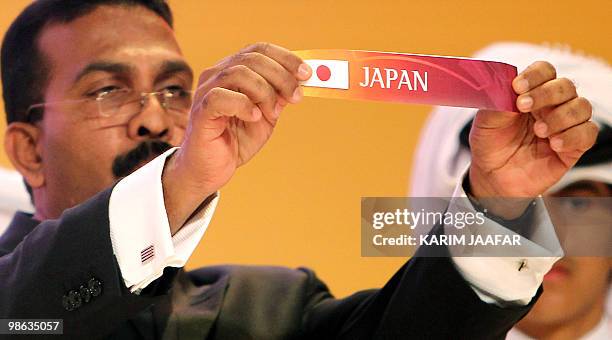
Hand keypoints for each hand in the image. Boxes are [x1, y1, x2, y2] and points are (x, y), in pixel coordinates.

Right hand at [163, 43, 311, 231]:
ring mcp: (206, 91)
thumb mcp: (266, 116)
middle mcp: (217, 75)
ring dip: (264, 93)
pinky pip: (220, 97)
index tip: (306, 74)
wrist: (212, 169)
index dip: (285, 59)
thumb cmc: (236, 140)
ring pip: (238, 73)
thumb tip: (298, 83)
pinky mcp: (200, 111)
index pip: (259, 50)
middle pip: (252, 59)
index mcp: (233, 71)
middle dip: (281, 77)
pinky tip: (254, 117)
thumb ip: (279, 98)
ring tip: (271, 114)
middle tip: (295, 98)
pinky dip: (243, 105)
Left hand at [468, 61, 597, 216]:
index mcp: (531, 92)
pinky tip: (554, 144)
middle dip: (546, 93)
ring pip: (581, 107)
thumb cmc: (490, 144)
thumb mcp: (486, 122)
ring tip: (539, 131)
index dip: (535, 75)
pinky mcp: (574, 147)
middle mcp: (552, 105)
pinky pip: (588, 133)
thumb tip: (510, 89)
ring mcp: (564, 124)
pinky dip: (573, 136)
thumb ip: (498, 103)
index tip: (518, 87)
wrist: (492, 176)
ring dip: (561, 116)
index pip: (544, 71)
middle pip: (565, 86)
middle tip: (524, 106)